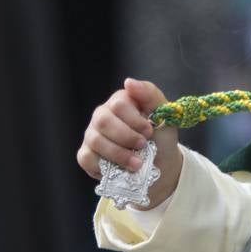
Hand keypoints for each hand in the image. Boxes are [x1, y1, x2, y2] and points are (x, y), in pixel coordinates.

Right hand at [76, 78, 182, 207]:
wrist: (160, 166)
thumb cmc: (161, 137)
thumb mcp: (164, 115)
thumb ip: (150, 94)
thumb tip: (128, 82)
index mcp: (120, 101)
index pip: (118, 105)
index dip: (135, 120)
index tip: (149, 131)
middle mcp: (102, 115)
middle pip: (103, 121)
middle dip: (126, 136)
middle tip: (143, 146)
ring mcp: (92, 134)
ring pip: (96, 140)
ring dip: (119, 154)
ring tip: (137, 163)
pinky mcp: (86, 154)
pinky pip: (87, 157)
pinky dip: (104, 166)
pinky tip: (120, 169)